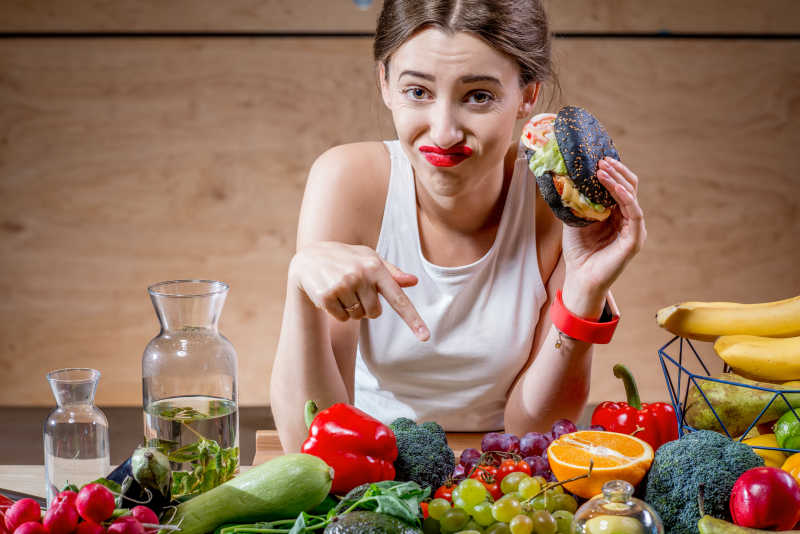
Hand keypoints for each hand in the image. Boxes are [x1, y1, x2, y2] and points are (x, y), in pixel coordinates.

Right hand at [289, 241, 429, 340]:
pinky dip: (338, 312)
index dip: (413, 319)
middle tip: (354, 290)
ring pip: (358, 317)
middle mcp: (360, 275)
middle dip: (366, 307)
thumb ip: (392, 273)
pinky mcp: (327, 295)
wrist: (310, 258)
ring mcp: (342, 285)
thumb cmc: (347, 259)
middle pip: (375, 313)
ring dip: (352, 309)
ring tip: (342, 290)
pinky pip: (342, 319)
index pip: (398, 298)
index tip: (425, 337)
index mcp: (375, 267)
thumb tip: (413, 281)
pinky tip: (331, 295)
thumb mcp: (369, 259)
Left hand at [561, 157, 645, 300]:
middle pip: (630, 187)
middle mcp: (628, 219)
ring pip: (632, 196)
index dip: (612, 171)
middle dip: (616, 171)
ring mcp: (634, 229)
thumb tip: (567, 177)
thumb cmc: (578, 251)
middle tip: (600, 161)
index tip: (599, 159)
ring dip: (617, 180)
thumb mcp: (575, 219)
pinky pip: (634, 212)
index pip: (621, 186)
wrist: (579, 277)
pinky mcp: (635, 239)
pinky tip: (612, 186)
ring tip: (602, 169)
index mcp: (617, 214)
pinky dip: (624, 197)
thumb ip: (577, 200)